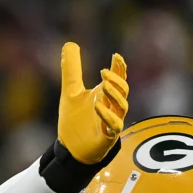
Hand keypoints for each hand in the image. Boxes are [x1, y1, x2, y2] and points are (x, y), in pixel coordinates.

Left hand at [57, 42, 128, 163]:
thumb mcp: (70, 91)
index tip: (116, 56)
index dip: (119, 67)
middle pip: (123, 91)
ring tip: (103, 85)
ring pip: (122, 106)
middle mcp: (112, 107)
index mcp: (105, 95)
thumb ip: (71, 69)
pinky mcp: (108, 136)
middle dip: (117, 80)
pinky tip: (98, 106)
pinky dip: (107, 115)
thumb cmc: (75, 121)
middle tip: (104, 71)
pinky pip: (114, 125)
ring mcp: (112, 121)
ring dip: (114, 95)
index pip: (118, 78)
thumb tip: (69, 44)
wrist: (70, 148)